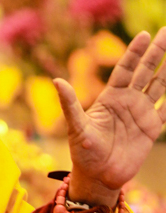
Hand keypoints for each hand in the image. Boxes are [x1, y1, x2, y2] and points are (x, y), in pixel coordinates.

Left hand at [55, 28, 165, 203]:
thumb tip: (56, 81)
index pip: (126, 69)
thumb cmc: (83, 152)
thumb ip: (70, 104)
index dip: (135, 52)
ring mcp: (141, 114)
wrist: (98, 177)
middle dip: (156, 52)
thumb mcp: (76, 127)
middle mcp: (128, 102)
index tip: (145, 35)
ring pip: (159, 86)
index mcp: (110, 98)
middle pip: (145, 71)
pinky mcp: (151, 129)